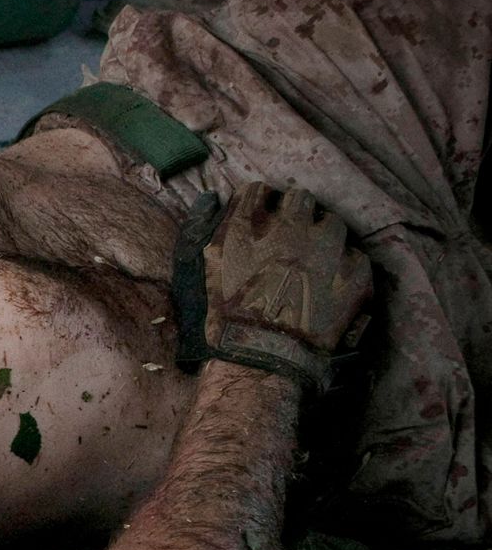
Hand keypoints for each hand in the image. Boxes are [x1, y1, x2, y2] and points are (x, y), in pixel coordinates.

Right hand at [204, 182, 371, 362]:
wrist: (260, 359)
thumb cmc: (220, 318)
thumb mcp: (196, 269)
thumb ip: (200, 228)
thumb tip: (210, 198)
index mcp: (248, 223)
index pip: (259, 190)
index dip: (259, 204)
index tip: (259, 218)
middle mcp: (290, 226)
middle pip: (299, 198)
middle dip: (293, 213)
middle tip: (287, 237)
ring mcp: (327, 248)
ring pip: (331, 222)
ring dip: (321, 235)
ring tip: (313, 259)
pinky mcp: (354, 273)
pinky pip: (354, 256)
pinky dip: (343, 265)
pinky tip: (330, 283)